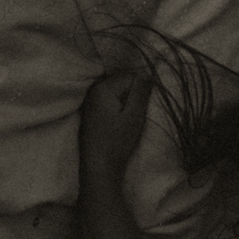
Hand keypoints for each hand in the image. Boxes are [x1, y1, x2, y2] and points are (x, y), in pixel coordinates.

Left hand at [79, 71, 153, 188]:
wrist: (98, 167)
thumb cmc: (117, 142)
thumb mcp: (134, 115)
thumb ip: (140, 91)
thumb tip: (147, 71)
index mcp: (103, 88)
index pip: (131, 77)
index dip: (141, 92)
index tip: (141, 109)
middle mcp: (93, 90)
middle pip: (123, 83)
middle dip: (133, 96)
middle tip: (134, 116)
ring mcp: (90, 101)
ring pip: (118, 92)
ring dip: (127, 103)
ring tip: (126, 122)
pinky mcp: (91, 111)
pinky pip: (110, 101)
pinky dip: (118, 108)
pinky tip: (118, 124)